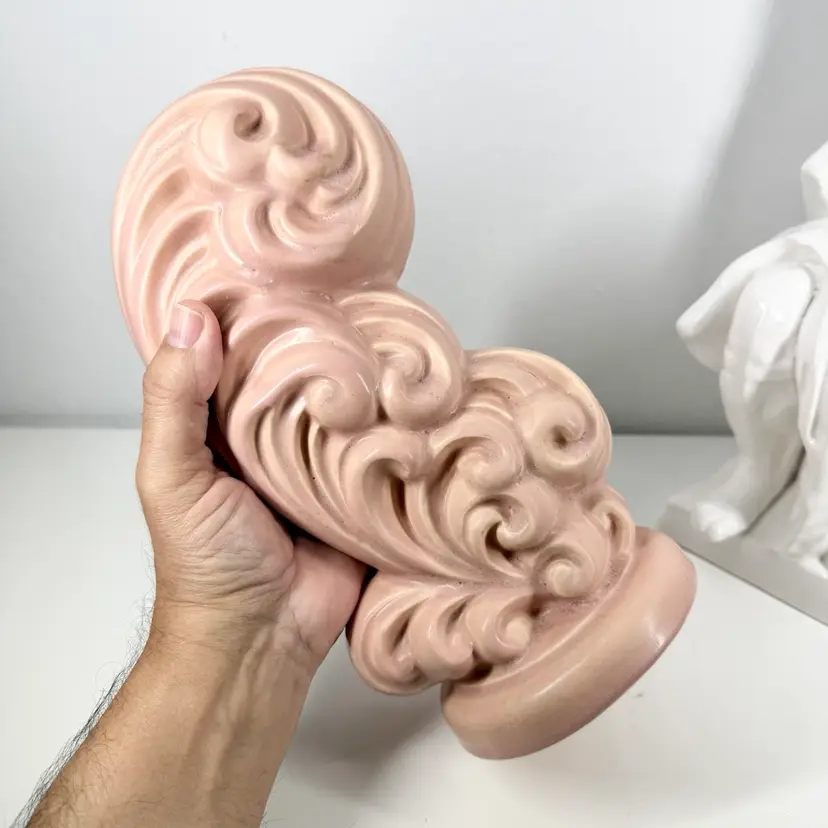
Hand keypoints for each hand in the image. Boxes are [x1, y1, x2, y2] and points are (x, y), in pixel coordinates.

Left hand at [137, 300, 364, 674]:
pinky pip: (387, 446)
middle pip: (305, 369)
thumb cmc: (207, 562)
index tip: (287, 264)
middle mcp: (279, 431)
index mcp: (228, 421)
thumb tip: (192, 319)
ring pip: (350, 401)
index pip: (243, 351)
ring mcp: (327, 457)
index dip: (259, 310)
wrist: (264, 638)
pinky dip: (401, 423)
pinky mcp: (367, 486)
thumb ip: (173, 401)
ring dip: (370, 376)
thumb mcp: (172, 476)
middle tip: (360, 288)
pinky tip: (424, 390)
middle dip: (327, 336)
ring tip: (399, 328)